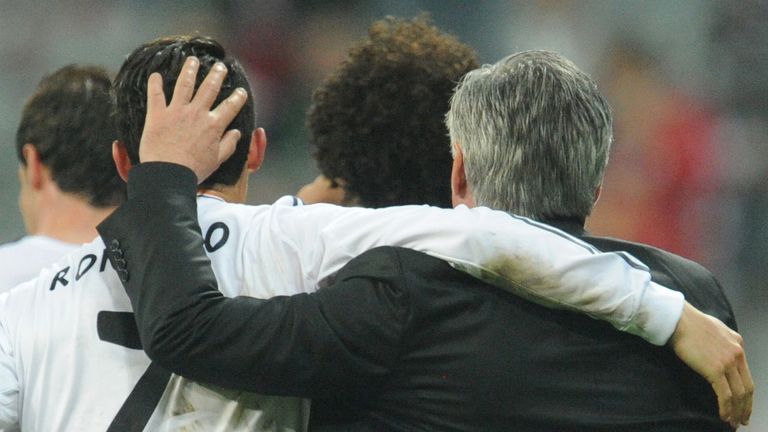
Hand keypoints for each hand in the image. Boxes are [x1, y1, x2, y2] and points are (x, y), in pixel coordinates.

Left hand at [138, 56, 247, 182]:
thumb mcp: (217, 160)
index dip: (238, 98)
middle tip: (220, 66)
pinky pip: (155, 94)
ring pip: (184, 84)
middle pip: (209, 88)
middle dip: (216, 75)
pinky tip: (155, 75)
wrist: (168, 174)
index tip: (241, 91)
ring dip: (189, 70)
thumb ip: (228, 144)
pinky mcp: (158, 115)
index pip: (230, 107)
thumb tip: (236, 132)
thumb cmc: (194, 170)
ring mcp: (177, 112)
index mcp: (214, 125)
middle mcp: (197, 113)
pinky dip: (155, 83)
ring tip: (192, 60)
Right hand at [669, 302, 753, 428]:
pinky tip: (724, 416)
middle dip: (746, 406)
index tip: (744, 403)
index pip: (746, 374)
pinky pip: (725, 395)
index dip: (746, 393)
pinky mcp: (715, 370)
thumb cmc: (689, 323)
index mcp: (738, 344)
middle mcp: (737, 354)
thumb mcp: (715, 329)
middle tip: (743, 419)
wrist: (678, 320)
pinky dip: (726, 408)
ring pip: (738, 394)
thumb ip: (722, 342)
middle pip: (747, 387)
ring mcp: (728, 362)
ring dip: (737, 411)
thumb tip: (719, 352)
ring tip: (733, 422)